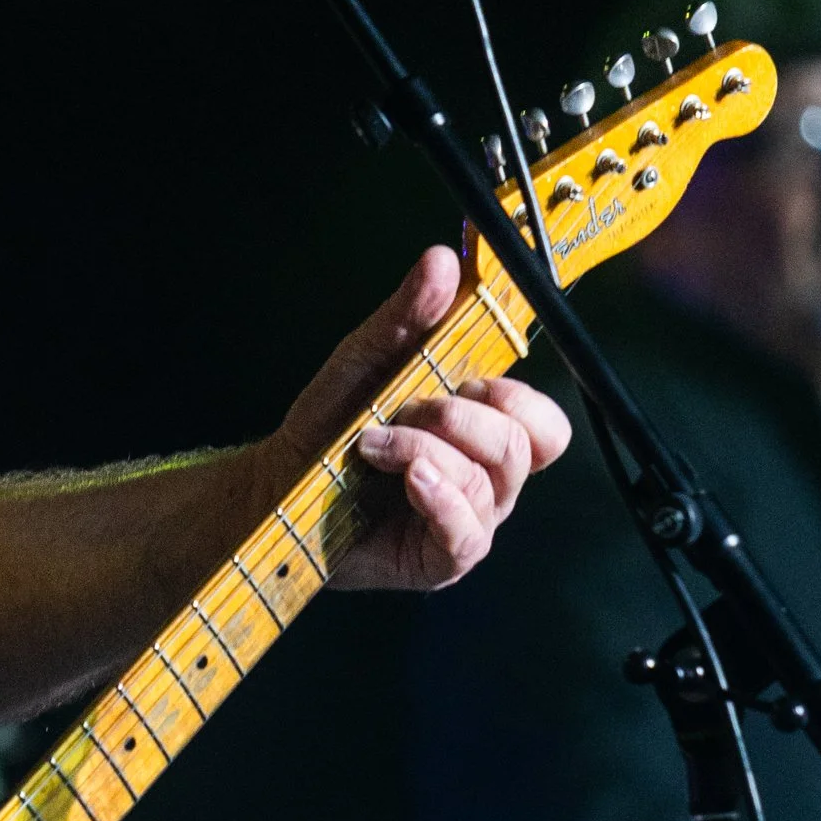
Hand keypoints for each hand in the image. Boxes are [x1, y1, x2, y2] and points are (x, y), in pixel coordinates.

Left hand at [275, 245, 570, 592]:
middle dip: (460, 417)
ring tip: (373, 443)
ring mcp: (466, 522)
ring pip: (489, 483)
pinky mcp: (439, 560)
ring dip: (426, 449)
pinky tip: (408, 479)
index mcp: (484, 436)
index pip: (545, 425)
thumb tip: (442, 259)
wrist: (276, 486)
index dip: (518, 398)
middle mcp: (486, 482)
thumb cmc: (330, 426)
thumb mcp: (367, 360)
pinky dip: (439, 496)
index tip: (468, 381)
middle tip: (404, 410)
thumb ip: (408, 315)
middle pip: (521, 447)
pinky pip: (467, 534)